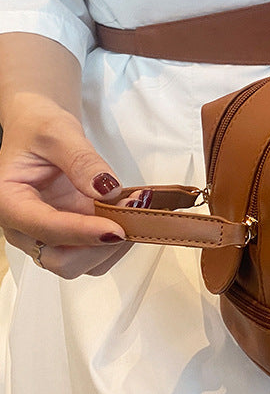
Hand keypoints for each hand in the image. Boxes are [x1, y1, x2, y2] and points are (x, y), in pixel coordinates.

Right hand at [0, 95, 130, 278]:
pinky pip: (96, 251)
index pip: (45, 229)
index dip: (83, 233)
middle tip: (131, 210)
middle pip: (62, 262)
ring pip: (83, 263)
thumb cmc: (39, 130)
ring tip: (133, 204)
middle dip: (101, 245)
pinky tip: (128, 208)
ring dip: (114, 243)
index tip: (117, 229)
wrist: (40, 132)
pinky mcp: (72, 234)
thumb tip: (107, 189)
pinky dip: (119, 237)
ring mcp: (50, 234)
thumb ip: (82, 161)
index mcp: (9, 202)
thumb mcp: (58, 133)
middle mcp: (25, 227)